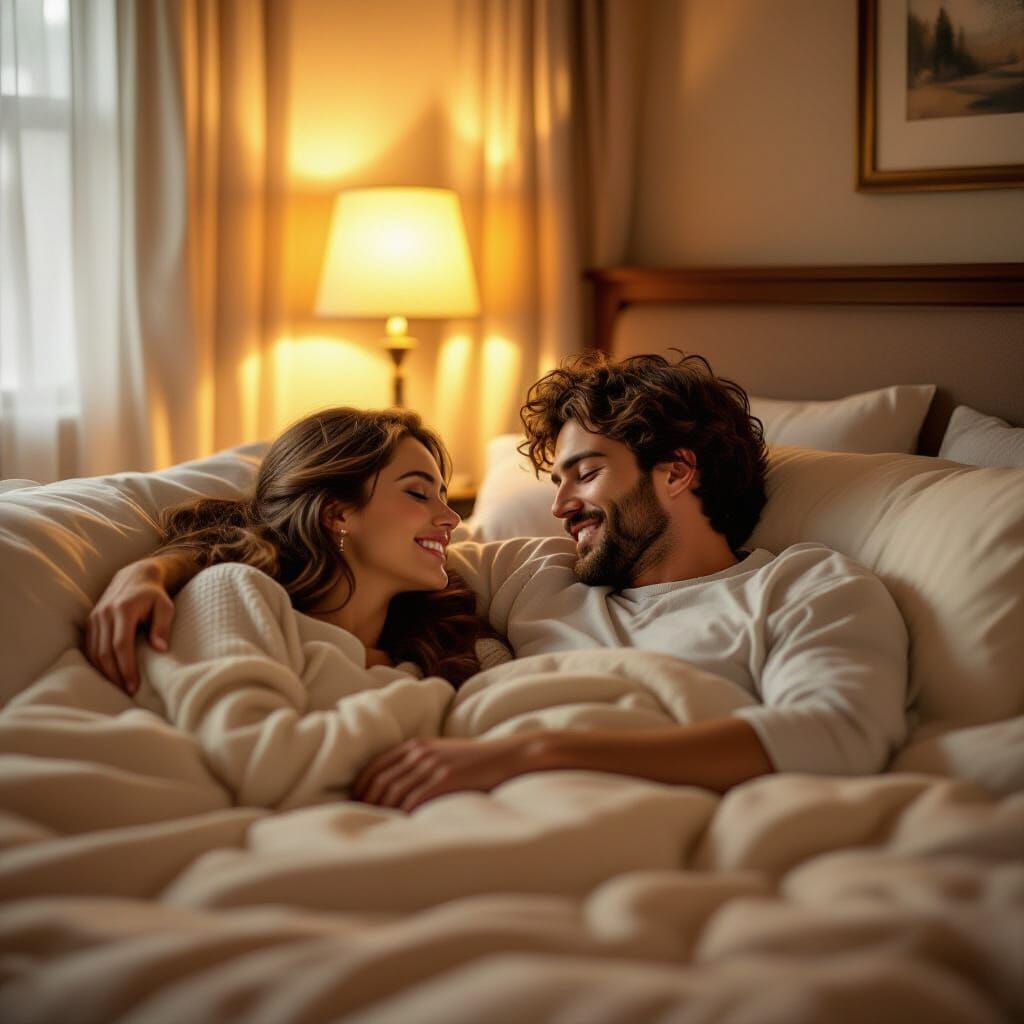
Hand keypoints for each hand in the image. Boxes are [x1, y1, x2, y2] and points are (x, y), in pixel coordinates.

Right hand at [85, 559, 174, 694]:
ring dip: (105, 672)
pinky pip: (89, 647)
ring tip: (119, 686)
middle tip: (127, 692)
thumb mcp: (165, 606)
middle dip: (115, 675)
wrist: (135, 577)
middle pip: (104, 652)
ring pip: (94, 651)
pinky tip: (108, 674)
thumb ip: (163, 626)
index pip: (121, 645)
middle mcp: (105, 614)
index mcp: (123, 610)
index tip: (134, 686)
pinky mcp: (90, 621)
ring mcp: (95, 617)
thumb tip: (160, 648)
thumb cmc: (154, 595)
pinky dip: (96, 663)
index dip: (126, 668)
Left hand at [351, 734, 543, 812]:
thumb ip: (422, 767)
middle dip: (366, 804)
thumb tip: (398, 795)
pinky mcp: (446, 779)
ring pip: (394, 793)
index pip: (375, 766)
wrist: (512, 756)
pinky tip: (401, 830)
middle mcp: (421, 752)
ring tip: (377, 832)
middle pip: (380, 781)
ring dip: (383, 814)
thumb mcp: (445, 756)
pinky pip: (415, 801)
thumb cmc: (479, 763)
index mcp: (417, 745)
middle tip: (360, 824)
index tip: (354, 805)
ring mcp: (433, 765)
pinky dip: (404, 817)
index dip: (361, 788)